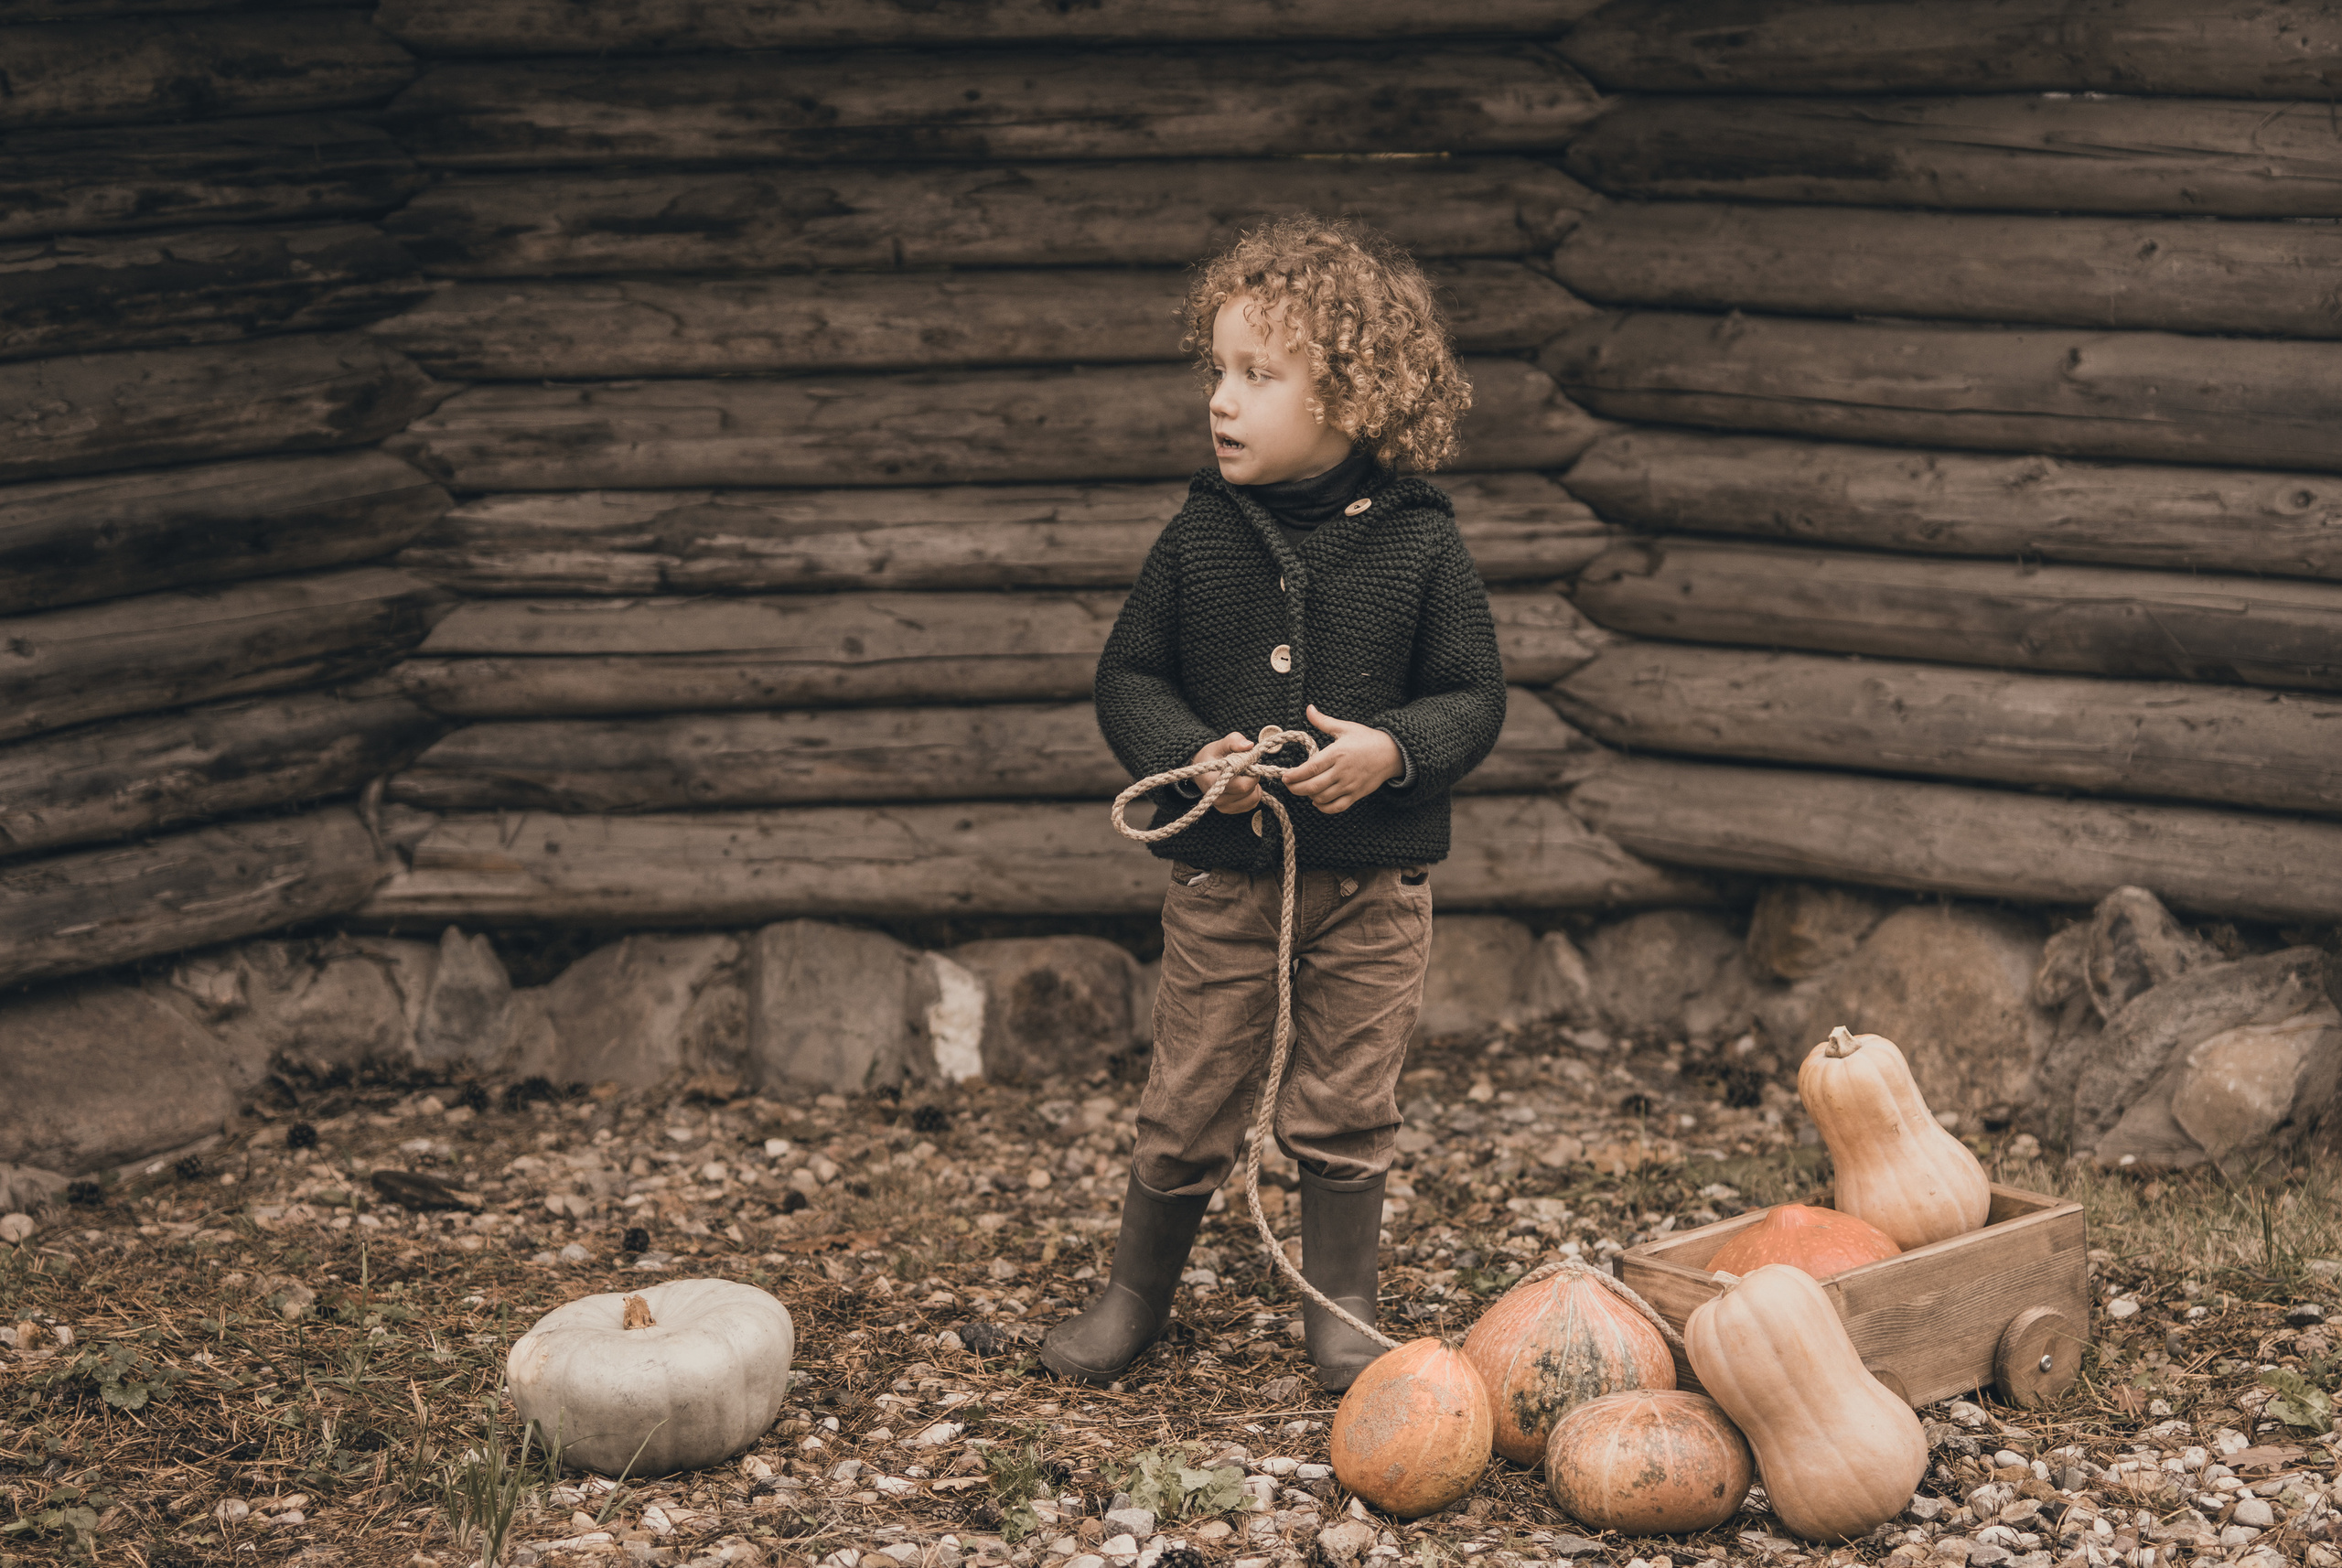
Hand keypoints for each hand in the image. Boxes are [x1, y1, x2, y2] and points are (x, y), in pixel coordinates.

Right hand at [1189, 731, 1263, 813]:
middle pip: (1249, 790)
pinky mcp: (1231, 810)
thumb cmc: (1211, 757)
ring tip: (1243, 775)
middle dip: (1253, 775)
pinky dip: (1253, 792)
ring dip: (1254, 784)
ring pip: (1254, 797)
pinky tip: (1243, 783)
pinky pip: (1253, 802)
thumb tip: (1249, 745)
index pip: (1242, 785)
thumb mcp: (1220, 745)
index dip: (1251, 771)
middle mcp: (1218, 799)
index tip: (1247, 761)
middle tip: (1245, 766)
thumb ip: (1234, 741)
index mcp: (1212, 782)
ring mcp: (1224, 807)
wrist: (1201, 772)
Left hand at [1281, 704, 1400, 814]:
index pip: (1311, 768)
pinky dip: (1323, 807)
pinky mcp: (1356, 795)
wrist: (1392, 753)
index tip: (1285, 777)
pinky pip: (1336, 807)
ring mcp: (1350, 785)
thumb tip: (1308, 709)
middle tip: (1289, 785)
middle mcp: (1342, 771)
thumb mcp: (1345, 727)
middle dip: (1296, 788)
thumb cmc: (1367, 739)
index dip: (1295, 775)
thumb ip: (1323, 721)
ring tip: (1303, 788)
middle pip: (1313, 786)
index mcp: (1337, 753)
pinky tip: (1317, 801)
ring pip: (1322, 798)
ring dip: (1309, 795)